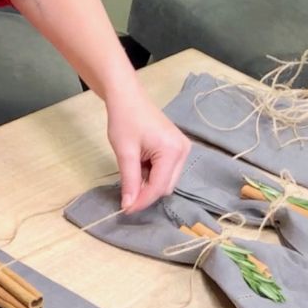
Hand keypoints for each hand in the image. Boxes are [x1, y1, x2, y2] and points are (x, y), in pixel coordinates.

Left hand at [106, 88, 190, 212]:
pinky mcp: (177, 149)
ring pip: (166, 181)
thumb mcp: (125, 153)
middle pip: (166, 187)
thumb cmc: (125, 120)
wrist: (127, 98)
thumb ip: (130, 181)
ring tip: (132, 171)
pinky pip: (166, 172)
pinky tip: (140, 165)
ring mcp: (182, 149)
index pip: (159, 187)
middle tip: (126, 191)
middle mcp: (183, 151)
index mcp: (173, 151)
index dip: (142, 201)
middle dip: (146, 193)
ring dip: (149, 184)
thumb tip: (128, 206)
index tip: (125, 210)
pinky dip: (152, 175)